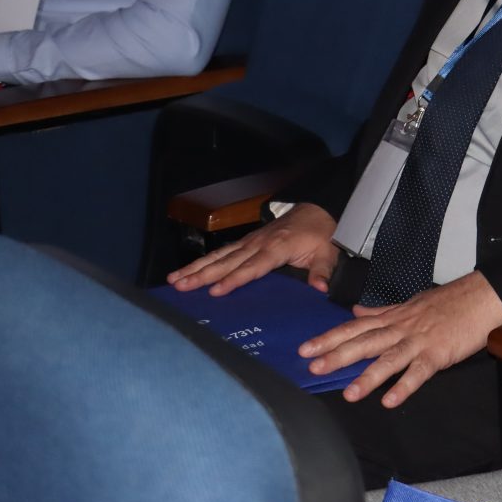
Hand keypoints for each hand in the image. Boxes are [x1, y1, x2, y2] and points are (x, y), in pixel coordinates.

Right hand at [167, 202, 338, 294]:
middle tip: (180, 286)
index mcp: (278, 247)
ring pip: (220, 256)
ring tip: (174, 280)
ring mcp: (250, 241)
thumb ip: (322, 270)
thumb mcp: (328, 251)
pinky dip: (203, 261)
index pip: (253, 267)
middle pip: (228, 261)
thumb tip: (320, 288)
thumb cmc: (322, 233)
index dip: (234, 279)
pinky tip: (186, 271)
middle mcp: (259, 243)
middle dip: (203, 274)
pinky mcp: (247, 241)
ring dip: (196, 268)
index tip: (215, 291)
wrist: (318, 209)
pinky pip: (222, 252)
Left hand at [299, 270, 501, 406]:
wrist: (483, 295)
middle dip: (337, 355)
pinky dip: (405, 386)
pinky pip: (419, 373)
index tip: (305, 348)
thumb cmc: (449, 300)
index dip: (330, 337)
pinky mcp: (438, 354)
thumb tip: (356, 312)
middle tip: (311, 368)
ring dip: (368, 377)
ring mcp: (419, 341)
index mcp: (394, 317)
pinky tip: (390, 401)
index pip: (355, 327)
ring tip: (348, 394)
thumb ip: (382, 311)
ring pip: (389, 359)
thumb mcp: (411, 302)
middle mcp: (401, 328)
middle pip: (364, 342)